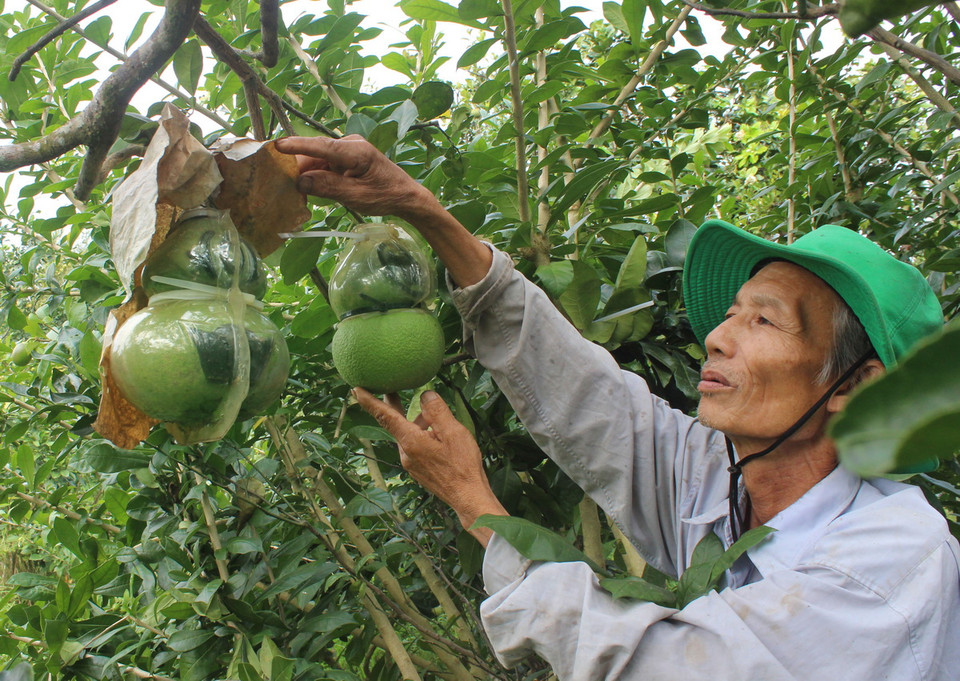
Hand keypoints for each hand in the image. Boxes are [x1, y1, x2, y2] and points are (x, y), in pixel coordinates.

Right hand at [275, 135, 438, 221]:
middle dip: (295, 165)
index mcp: (355, 151)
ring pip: (317, 159)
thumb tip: (301, 182)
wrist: (406, 195)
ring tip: (284, 187)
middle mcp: (350, 145)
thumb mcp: (356, 196)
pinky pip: (324, 164)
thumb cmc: (385, 196)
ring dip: (304, 173)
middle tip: (273, 178)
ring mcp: (347, 150)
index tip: (276, 146)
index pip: (321, 146)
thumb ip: (328, 188)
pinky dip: (314, 175)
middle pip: (315, 153)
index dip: (297, 146)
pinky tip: (304, 188)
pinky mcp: (345, 158)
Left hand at [353, 387, 506, 545]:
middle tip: (390, 388)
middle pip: (396, 424)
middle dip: (393, 406)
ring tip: (435, 416)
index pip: (385, 416)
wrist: (468, 497)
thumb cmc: (462, 465)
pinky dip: (422, 435)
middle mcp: (406, 453)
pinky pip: (415, 446)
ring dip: (417, 423)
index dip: (370, 401)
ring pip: (408, 435)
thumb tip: (425, 395)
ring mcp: (411, 463)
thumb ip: (437, 411)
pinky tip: (439, 436)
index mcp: (411, 441)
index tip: (356, 389)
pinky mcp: (418, 470)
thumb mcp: (454, 432)